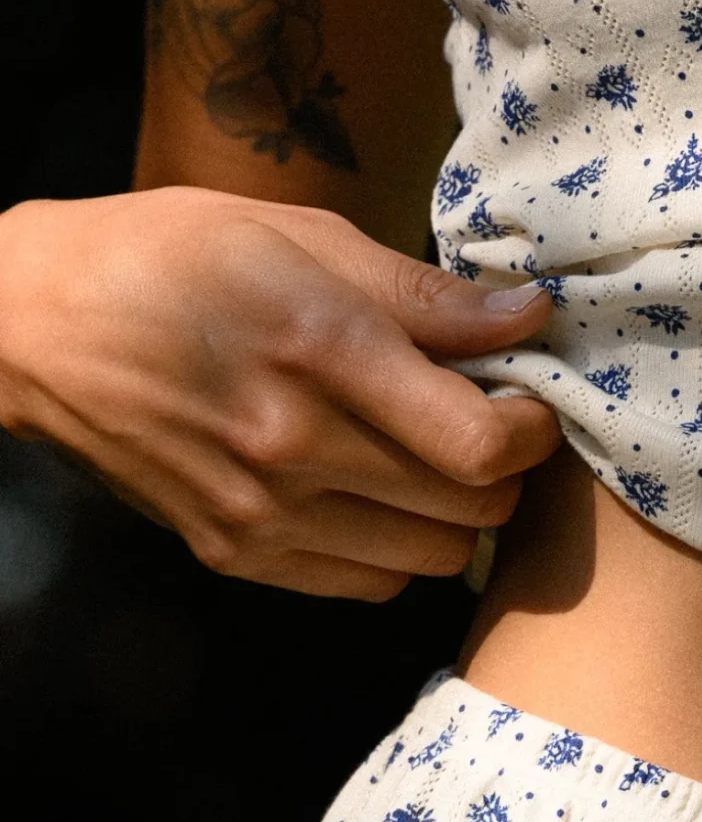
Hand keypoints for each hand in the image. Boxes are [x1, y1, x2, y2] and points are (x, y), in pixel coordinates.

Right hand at [0, 187, 561, 600]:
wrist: (36, 322)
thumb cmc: (175, 255)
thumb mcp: (301, 236)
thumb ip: (422, 292)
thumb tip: (528, 316)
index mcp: (320, 349)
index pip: (479, 443)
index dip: (531, 429)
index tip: (523, 397)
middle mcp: (292, 444)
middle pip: (471, 509)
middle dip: (503, 469)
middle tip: (484, 421)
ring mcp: (259, 510)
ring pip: (431, 558)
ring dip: (454, 514)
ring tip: (431, 458)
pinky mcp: (232, 551)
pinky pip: (368, 585)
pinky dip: (395, 549)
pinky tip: (375, 492)